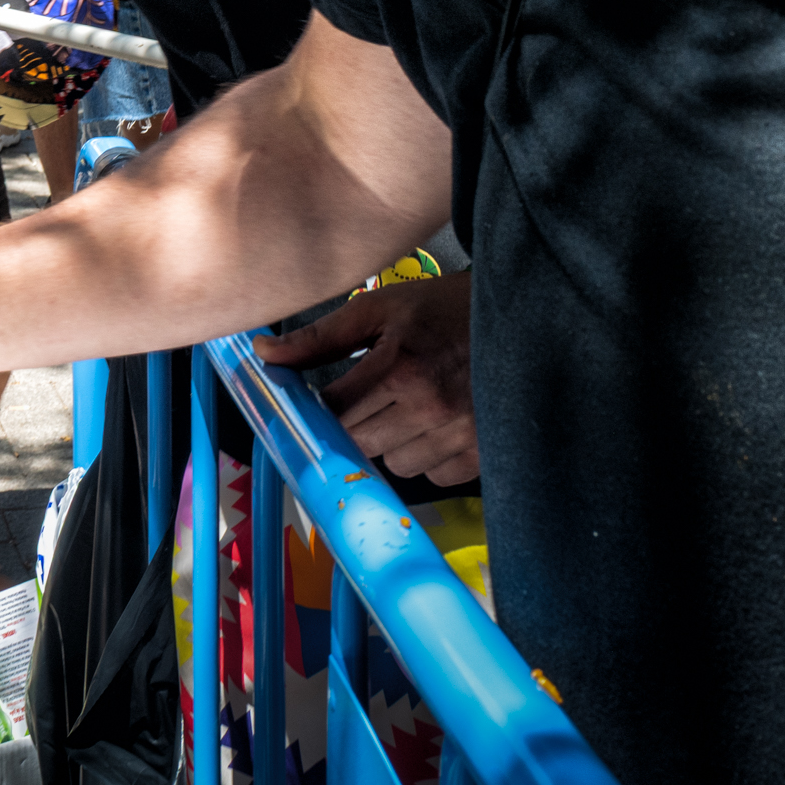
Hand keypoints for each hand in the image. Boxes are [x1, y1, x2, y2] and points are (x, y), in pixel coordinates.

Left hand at [254, 270, 476, 484]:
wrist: (520, 316)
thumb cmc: (445, 308)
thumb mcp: (380, 308)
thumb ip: (320, 337)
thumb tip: (265, 354)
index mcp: (400, 368)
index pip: (334, 412)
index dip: (322, 408)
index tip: (324, 398)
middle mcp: (430, 406)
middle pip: (362, 443)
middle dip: (356, 424)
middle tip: (373, 397)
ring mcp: (462, 433)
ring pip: (397, 465)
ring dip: (393, 444)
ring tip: (409, 408)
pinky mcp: (486, 452)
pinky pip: (437, 476)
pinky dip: (430, 457)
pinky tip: (436, 425)